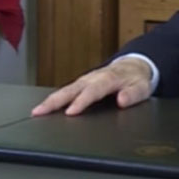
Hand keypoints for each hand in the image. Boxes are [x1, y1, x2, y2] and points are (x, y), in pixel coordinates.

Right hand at [31, 57, 152, 116]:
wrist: (133, 66)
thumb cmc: (136, 79)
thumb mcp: (142, 87)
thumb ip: (133, 95)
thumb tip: (122, 100)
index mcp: (108, 79)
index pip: (93, 91)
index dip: (81, 101)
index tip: (70, 112)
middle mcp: (93, 78)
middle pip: (72, 89)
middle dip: (56, 100)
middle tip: (41, 111)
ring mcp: (86, 80)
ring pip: (66, 89)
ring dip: (51, 100)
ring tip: (37, 111)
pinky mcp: (81, 83)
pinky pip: (66, 90)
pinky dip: (54, 98)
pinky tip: (44, 107)